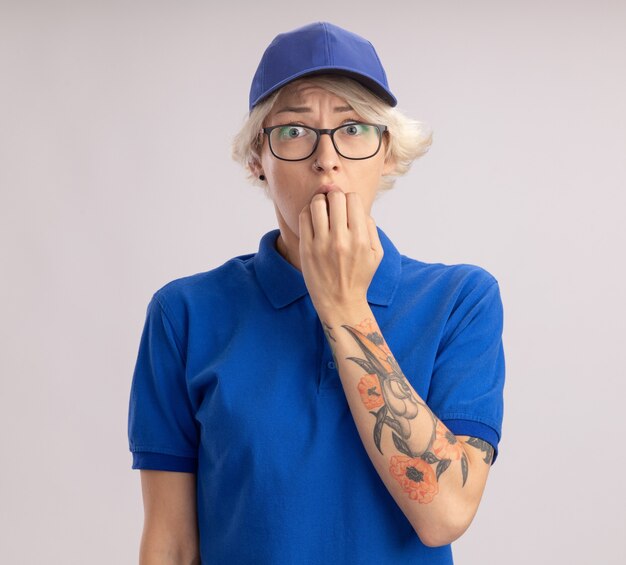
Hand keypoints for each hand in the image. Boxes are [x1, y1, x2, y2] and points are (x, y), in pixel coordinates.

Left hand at [298, 190, 383, 316]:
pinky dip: (308, 212)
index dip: (349, 199)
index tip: (346, 207)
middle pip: (335, 197)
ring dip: (320, 201)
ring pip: (317, 204)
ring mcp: (322, 244)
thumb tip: (359, 208)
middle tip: (333, 205)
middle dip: (334, 197)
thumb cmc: (359, 277)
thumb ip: (371, 227)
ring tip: (322, 209)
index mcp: (361, 239)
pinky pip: (304, 217)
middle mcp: (341, 240)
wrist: (340, 302)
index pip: (353, 199)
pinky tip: (313, 218)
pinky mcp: (306, 248)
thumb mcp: (376, 253)